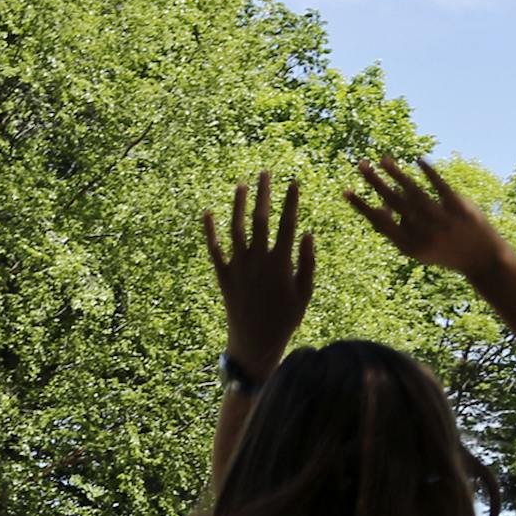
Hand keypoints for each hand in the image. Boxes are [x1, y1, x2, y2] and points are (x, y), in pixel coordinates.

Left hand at [202, 171, 315, 378]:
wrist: (255, 342)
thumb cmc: (285, 319)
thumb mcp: (305, 292)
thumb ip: (307, 262)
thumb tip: (307, 232)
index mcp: (281, 262)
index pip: (287, 223)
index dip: (291, 201)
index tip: (293, 183)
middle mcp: (258, 259)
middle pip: (261, 218)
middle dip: (264, 194)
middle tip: (265, 173)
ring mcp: (239, 266)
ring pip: (236, 228)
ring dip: (238, 204)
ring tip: (241, 185)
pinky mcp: (223, 275)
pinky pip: (214, 249)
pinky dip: (210, 231)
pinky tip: (208, 213)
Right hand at [345, 156, 509, 279]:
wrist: (482, 259)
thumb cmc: (444, 251)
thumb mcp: (419, 248)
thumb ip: (401, 227)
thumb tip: (384, 202)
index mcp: (409, 247)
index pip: (380, 223)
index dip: (361, 207)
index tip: (345, 191)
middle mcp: (424, 234)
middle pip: (394, 204)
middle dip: (375, 183)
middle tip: (360, 165)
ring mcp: (442, 221)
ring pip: (415, 192)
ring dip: (396, 174)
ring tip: (382, 159)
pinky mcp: (460, 208)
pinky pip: (440, 186)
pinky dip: (428, 172)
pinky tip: (417, 159)